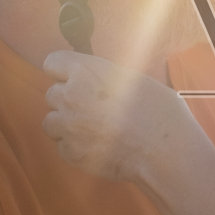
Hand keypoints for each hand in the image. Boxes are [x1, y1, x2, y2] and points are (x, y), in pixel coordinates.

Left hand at [42, 51, 199, 183]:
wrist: (163, 150)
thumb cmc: (159, 111)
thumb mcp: (134, 79)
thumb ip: (105, 78)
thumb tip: (96, 81)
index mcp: (86, 71)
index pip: (53, 62)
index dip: (64, 71)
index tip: (74, 79)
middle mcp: (70, 95)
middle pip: (52, 94)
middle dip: (68, 100)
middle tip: (94, 109)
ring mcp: (67, 125)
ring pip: (51, 122)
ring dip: (67, 125)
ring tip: (94, 130)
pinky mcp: (70, 152)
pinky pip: (63, 146)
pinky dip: (75, 148)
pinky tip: (99, 147)